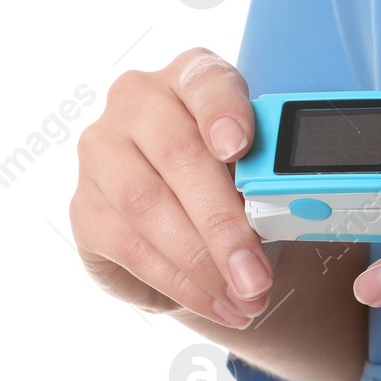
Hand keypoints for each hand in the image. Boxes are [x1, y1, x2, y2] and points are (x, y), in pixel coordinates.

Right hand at [69, 48, 275, 327]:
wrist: (187, 227)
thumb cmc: (231, 185)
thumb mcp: (258, 173)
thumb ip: (270, 178)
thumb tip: (295, 211)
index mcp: (190, 78)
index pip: (206, 81)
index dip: (223, 112)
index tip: (238, 147)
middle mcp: (137, 102)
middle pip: (179, 155)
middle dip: (223, 223)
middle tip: (257, 274)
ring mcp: (102, 151)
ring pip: (148, 205)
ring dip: (202, 262)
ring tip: (245, 299)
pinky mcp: (85, 207)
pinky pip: (131, 247)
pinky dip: (179, 283)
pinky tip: (215, 303)